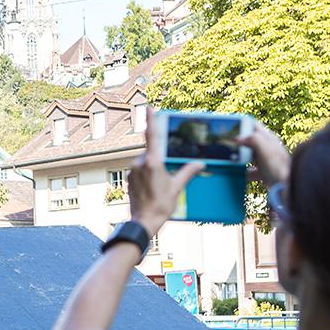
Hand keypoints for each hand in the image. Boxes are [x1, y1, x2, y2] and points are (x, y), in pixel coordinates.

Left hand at [128, 107, 204, 236]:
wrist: (143, 222)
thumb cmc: (160, 206)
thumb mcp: (177, 188)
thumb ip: (187, 172)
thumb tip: (199, 163)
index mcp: (152, 162)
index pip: (152, 136)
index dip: (151, 121)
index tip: (148, 107)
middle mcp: (139, 163)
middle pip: (152, 151)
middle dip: (160, 157)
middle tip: (167, 172)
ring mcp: (132, 170)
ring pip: (146, 161)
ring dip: (155, 167)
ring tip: (161, 185)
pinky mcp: (129, 177)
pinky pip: (141, 170)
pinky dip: (148, 173)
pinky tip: (154, 187)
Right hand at [235, 120, 290, 186]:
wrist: (287, 188)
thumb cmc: (279, 168)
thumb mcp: (266, 150)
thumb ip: (253, 140)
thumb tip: (238, 138)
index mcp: (269, 139)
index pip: (253, 125)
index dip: (241, 124)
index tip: (229, 126)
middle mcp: (267, 148)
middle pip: (249, 140)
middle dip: (237, 141)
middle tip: (225, 143)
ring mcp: (265, 161)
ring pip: (247, 155)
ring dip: (238, 157)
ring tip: (229, 159)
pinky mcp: (263, 173)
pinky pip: (249, 170)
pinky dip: (242, 172)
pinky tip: (237, 174)